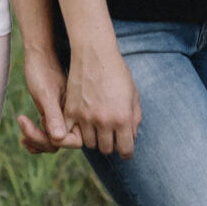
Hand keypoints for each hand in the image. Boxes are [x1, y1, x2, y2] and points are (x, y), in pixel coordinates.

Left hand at [17, 46, 83, 154]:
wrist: (38, 54)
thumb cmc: (42, 70)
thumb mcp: (46, 93)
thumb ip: (54, 115)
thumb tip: (59, 138)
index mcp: (75, 112)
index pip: (68, 139)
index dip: (49, 139)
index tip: (31, 124)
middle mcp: (71, 116)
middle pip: (59, 142)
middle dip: (39, 139)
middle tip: (22, 123)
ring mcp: (62, 116)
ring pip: (52, 140)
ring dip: (36, 140)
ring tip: (22, 138)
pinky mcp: (53, 113)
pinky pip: (47, 134)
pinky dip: (36, 138)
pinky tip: (24, 138)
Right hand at [62, 42, 140, 157]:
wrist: (94, 54)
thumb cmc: (117, 72)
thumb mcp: (133, 94)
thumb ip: (135, 119)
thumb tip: (131, 137)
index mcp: (122, 118)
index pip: (125, 151)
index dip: (126, 151)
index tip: (125, 147)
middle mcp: (104, 121)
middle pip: (106, 149)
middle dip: (110, 144)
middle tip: (110, 134)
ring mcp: (85, 117)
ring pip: (89, 144)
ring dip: (94, 138)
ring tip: (97, 127)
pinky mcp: (71, 112)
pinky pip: (71, 134)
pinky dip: (76, 132)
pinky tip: (82, 125)